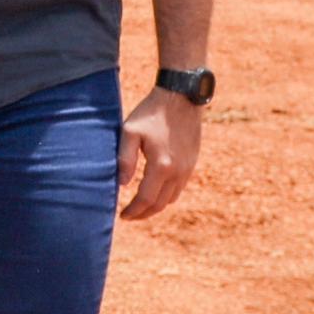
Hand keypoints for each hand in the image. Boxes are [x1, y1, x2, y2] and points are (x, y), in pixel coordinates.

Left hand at [119, 86, 203, 218]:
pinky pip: (179, 188)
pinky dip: (166, 196)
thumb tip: (121, 184)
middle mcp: (178, 171)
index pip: (146, 199)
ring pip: (171, 199)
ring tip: (141, 206)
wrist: (181, 97)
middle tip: (129, 216)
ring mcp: (187, 168)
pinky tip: (156, 191)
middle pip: (160, 204)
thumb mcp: (130, 131)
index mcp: (161, 166)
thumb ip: (124, 158)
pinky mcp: (192, 163)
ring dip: (156, 206)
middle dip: (143, 214)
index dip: (133, 211)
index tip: (122, 216)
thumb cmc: (151, 112)